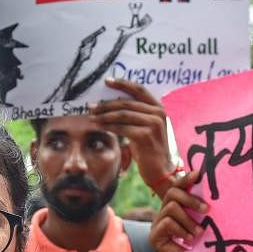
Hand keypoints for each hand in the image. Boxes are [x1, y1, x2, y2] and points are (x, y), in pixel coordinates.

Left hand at [89, 77, 173, 194]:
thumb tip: (110, 104)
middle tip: (91, 106)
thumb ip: (135, 114)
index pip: (139, 89)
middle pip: (126, 103)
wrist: (161, 170)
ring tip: (92, 117)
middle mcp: (158, 114)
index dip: (122, 84)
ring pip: (122, 115)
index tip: (106, 81)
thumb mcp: (145, 127)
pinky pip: (122, 128)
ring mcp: (153, 124)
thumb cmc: (149, 149)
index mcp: (158, 108)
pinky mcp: (146, 136)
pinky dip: (109, 126)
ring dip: (104, 115)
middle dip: (106, 104)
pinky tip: (99, 126)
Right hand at [149, 170, 206, 251]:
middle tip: (207, 210)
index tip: (198, 174)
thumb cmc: (197, 246)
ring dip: (188, 220)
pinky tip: (188, 240)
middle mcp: (162, 212)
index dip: (186, 179)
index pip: (176, 187)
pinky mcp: (154, 236)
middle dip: (191, 200)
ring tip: (198, 233)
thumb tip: (212, 197)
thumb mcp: (200, 224)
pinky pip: (168, 223)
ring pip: (171, 208)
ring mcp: (156, 224)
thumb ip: (200, 211)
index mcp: (174, 206)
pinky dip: (181, 230)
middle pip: (173, 193)